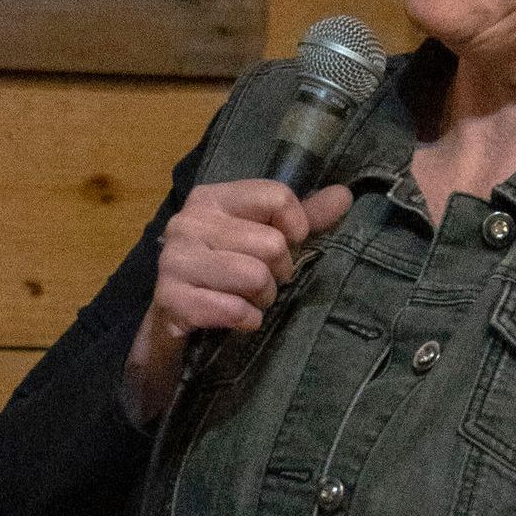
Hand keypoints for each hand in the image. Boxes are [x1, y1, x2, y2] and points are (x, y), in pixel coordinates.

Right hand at [123, 178, 351, 424]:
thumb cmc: (229, 274)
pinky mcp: (171, 298)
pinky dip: (247, 321)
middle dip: (279, 273)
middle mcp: (188, 221)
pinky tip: (237, 318)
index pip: (277, 197)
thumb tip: (344, 195)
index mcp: (212, 198)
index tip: (287, 247)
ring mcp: (174, 260)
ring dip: (263, 298)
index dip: (296, 229)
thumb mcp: (267, 240)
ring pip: (255, 276)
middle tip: (263, 283)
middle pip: (271, 243)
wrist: (177, 320)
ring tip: (249, 299)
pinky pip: (234, 310)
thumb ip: (305, 218)